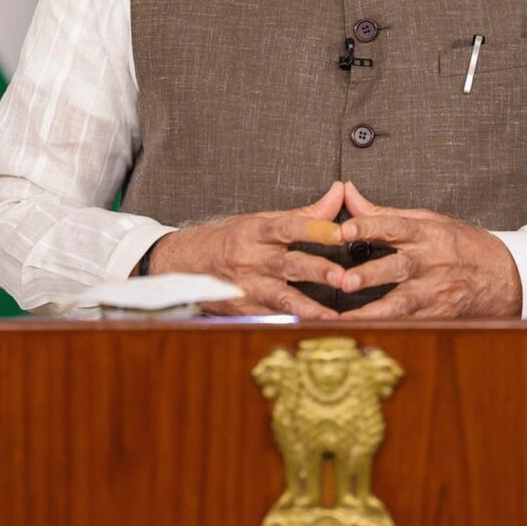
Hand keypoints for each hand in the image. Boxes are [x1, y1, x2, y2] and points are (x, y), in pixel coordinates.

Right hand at [147, 181, 345, 318]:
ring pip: (282, 299)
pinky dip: (293, 325)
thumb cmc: (226, 238)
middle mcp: (251, 259)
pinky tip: (313, 333)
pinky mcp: (244, 311)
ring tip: (335, 317)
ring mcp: (246, 288)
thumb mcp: (261, 219)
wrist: (182, 264)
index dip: (315, 229)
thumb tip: (339, 192)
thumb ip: (305, 212)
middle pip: (289, 265)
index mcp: (255, 231)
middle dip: (318, 272)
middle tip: (345, 278)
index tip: (340, 232)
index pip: (289, 226)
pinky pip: (272, 318)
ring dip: (310, 309)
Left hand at [335, 182, 521, 319]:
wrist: (504, 276)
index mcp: (427, 233)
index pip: (394, 226)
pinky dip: (388, 329)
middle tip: (344, 281)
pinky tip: (366, 334)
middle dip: (371, 275)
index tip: (344, 229)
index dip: (369, 227)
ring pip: (402, 303)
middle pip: (398, 268)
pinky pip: (409, 323)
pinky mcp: (438, 315)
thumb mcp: (429, 220)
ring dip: (374, 312)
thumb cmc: (463, 245)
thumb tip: (348, 193)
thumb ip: (383, 212)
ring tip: (347, 319)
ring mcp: (435, 291)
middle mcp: (430, 262)